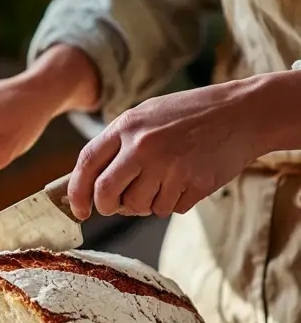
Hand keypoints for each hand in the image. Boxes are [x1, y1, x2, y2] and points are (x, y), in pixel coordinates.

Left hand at [68, 79, 268, 219]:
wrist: (245, 112)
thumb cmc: (190, 115)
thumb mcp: (147, 116)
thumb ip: (118, 145)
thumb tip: (91, 184)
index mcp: (128, 126)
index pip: (86, 164)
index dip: (77, 192)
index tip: (79, 210)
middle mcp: (144, 147)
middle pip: (106, 195)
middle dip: (108, 207)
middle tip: (118, 205)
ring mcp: (169, 167)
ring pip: (138, 207)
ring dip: (146, 203)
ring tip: (164, 180)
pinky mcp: (192, 184)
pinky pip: (168, 209)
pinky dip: (173, 202)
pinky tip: (186, 178)